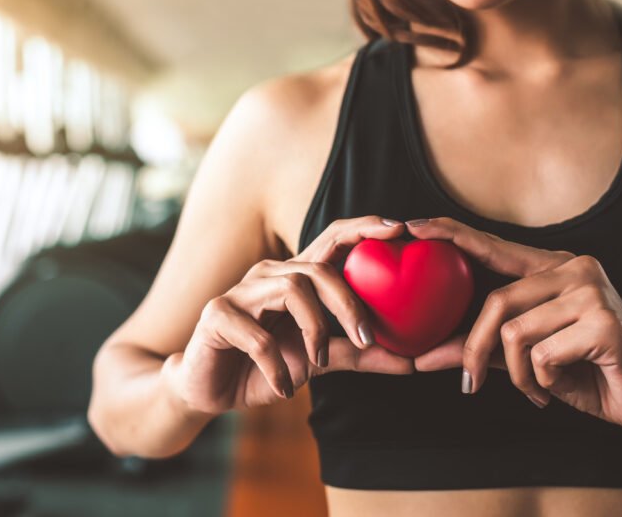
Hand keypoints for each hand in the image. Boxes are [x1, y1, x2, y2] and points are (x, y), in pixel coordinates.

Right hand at [165, 216, 414, 414]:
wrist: (210, 392)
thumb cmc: (263, 369)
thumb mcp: (317, 364)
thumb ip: (358, 356)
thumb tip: (412, 361)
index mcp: (294, 279)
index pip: (331, 242)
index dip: (363, 229)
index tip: (400, 231)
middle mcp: (268, 276)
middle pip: (316, 267)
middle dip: (349, 301)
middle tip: (368, 338)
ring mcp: (240, 292)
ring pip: (291, 289)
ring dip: (314, 330)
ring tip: (316, 365)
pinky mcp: (217, 316)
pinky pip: (258, 336)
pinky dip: (278, 367)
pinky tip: (284, 387)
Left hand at [409, 217, 621, 436]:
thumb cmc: (586, 374)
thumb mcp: (526, 358)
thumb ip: (480, 348)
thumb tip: (420, 356)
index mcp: (555, 269)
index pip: (495, 247)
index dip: (454, 234)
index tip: (414, 225)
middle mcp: (575, 270)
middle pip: (496, 301)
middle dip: (473, 350)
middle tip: (469, 384)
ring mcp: (593, 292)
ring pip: (515, 332)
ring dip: (518, 375)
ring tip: (538, 389)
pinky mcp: (605, 322)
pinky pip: (542, 355)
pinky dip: (542, 382)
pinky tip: (564, 386)